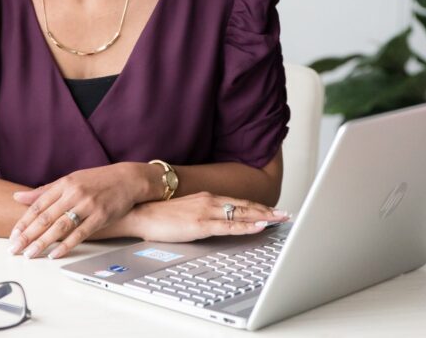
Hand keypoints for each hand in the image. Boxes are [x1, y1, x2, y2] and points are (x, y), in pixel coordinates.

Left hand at [8, 163, 147, 258]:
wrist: (128, 179)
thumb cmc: (97, 181)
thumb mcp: (70, 180)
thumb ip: (45, 191)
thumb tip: (18, 197)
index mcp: (64, 184)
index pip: (38, 205)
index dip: (24, 221)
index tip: (13, 235)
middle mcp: (74, 193)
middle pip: (46, 217)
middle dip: (28, 235)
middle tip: (14, 249)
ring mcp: (87, 205)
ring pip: (60, 226)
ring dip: (42, 242)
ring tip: (29, 254)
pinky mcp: (100, 217)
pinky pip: (80, 233)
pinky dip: (66, 245)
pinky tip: (54, 254)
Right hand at [129, 192, 290, 241]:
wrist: (139, 212)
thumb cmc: (158, 215)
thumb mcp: (185, 211)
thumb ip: (202, 215)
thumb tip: (214, 223)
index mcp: (207, 198)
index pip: (238, 203)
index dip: (258, 207)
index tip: (273, 210)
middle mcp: (210, 201)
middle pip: (245, 206)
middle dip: (268, 210)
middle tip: (286, 214)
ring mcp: (206, 212)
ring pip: (242, 214)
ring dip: (264, 216)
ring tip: (281, 219)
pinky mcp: (200, 224)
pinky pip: (230, 226)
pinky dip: (247, 226)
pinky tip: (260, 225)